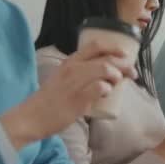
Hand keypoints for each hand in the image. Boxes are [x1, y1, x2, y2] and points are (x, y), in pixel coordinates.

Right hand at [0, 41, 137, 149]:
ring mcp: (75, 83)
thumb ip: (80, 73)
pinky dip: (107, 88)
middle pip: (106, 58)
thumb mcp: (63, 78)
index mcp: (70, 62)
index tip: (125, 54)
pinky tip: (106, 92)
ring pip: (105, 69)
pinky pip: (99, 87)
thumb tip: (107, 74)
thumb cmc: (51, 99)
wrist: (32, 117)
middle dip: (124, 64)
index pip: (96, 45)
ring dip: (117, 75)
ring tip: (118, 83)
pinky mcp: (78, 98)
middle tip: (132, 73)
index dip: (114, 47)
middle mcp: (73, 68)